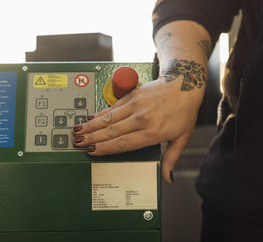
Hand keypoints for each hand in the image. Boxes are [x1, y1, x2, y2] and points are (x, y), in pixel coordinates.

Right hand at [72, 78, 203, 182]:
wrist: (185, 83)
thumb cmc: (184, 111)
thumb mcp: (182, 137)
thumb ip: (171, 158)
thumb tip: (167, 177)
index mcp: (153, 132)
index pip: (123, 143)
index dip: (105, 149)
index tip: (92, 152)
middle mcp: (142, 118)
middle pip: (111, 131)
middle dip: (92, 138)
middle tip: (77, 143)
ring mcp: (136, 105)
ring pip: (108, 118)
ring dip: (90, 125)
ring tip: (77, 131)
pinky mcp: (132, 95)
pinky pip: (112, 107)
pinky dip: (99, 113)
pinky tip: (90, 117)